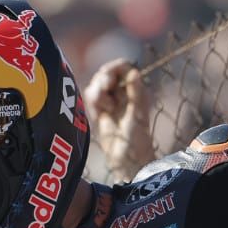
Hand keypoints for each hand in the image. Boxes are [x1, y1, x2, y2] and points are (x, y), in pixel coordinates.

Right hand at [84, 59, 154, 180]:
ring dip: (96, 95)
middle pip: (106, 73)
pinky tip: (98, 115)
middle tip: (105, 97)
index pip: (122, 67)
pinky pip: (90, 98)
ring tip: (104, 110)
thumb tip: (134, 71)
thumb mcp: (137, 114)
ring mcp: (111, 101)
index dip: (112, 69)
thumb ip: (135, 92)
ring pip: (95, 85)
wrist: (126, 160)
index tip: (108, 80)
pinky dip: (92, 103)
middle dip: (102, 81)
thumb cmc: (137, 140)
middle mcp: (123, 93)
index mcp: (135, 90)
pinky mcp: (100, 111)